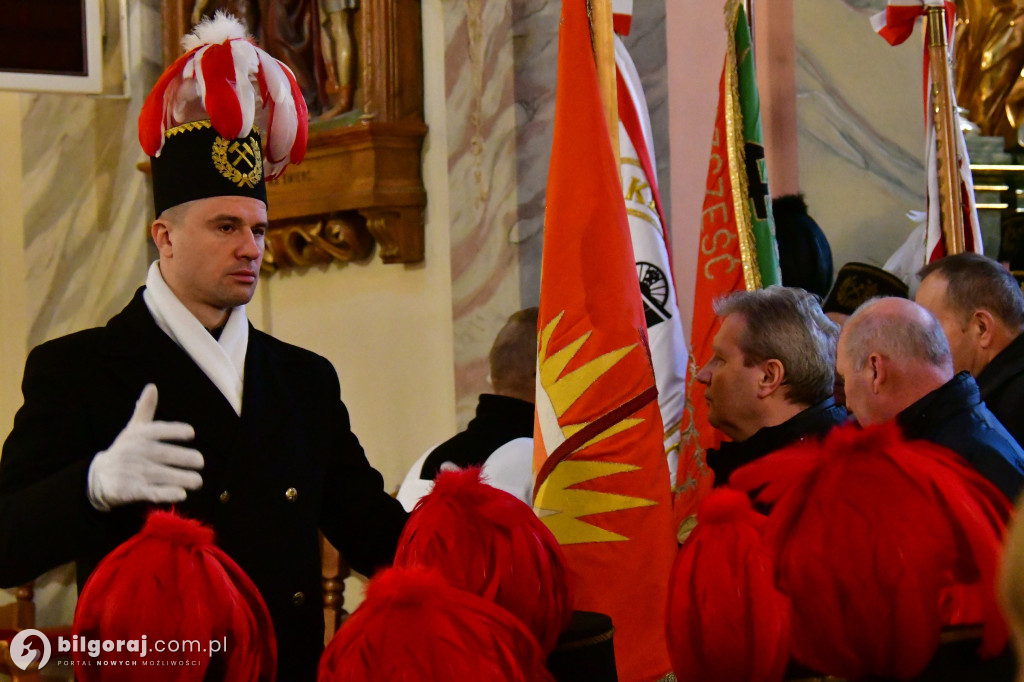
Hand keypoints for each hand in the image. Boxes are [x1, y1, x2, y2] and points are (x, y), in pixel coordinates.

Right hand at [87, 384, 203, 510]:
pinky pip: (151, 493)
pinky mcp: (130, 491)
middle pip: (165, 455)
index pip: (158, 430)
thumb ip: (145, 410)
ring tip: (198, 481)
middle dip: (185, 458)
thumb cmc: (124, 450)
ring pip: (162, 475)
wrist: (98, 477)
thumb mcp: (133, 429)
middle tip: (200, 462)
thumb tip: (152, 386)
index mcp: (138, 436)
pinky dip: (166, 494)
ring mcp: (133, 472)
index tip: (191, 433)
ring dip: (182, 478)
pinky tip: (181, 495)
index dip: (175, 431)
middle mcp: (136, 453)